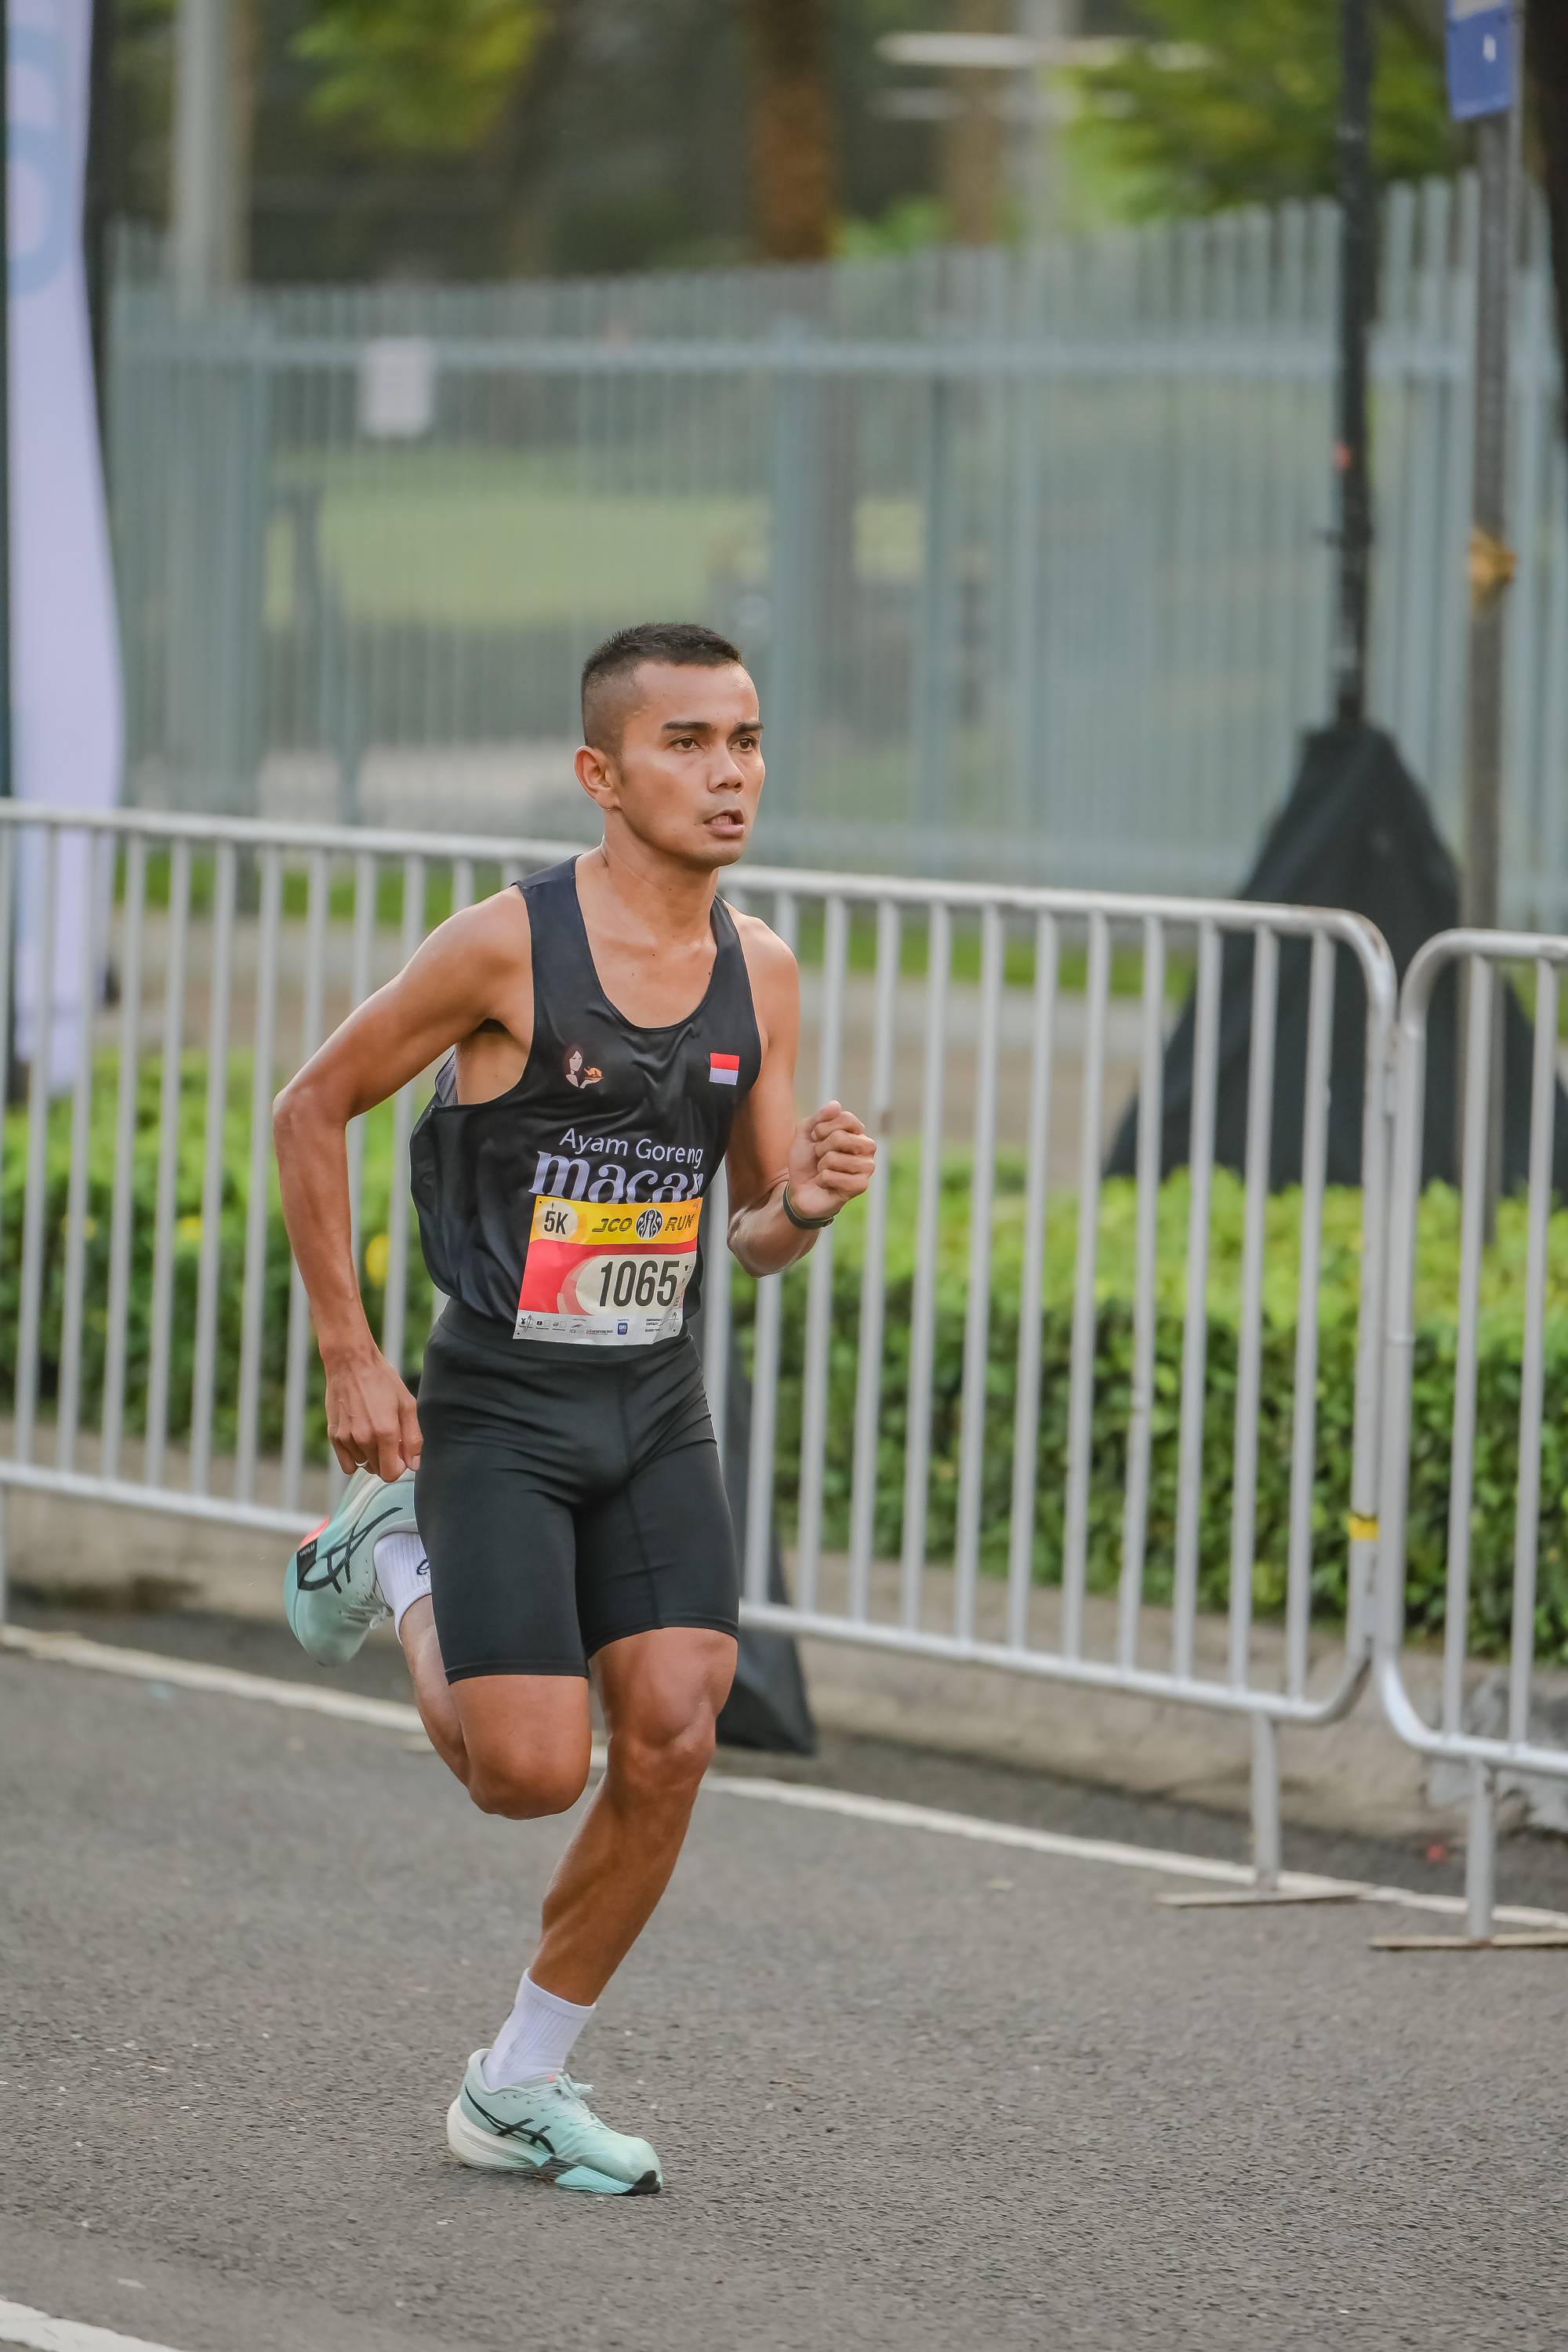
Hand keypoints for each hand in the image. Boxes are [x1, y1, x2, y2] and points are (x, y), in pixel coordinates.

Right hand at [323, 1344, 422, 1480]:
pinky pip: (347, 1463)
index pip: (391, 1474)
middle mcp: (364, 1439)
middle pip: (378, 1471)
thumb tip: (414, 1465)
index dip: (400, 1466)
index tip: (401, 1451)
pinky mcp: (334, 1436)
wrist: (351, 1363)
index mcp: (385, 1432)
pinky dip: (355, 1456)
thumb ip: (413, 1438)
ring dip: (371, 1455)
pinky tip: (360, 1439)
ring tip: (373, 1430)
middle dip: (387, 1460)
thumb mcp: (407, 1404)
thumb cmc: (382, 1380)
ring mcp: (346, 1439)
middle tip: (389, 1438)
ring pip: (364, 1465)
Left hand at [786, 1100, 875, 1223]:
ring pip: (834, 1159)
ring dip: (821, 1166)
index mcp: (857, 1132)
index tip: (816, 1138)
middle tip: (820, 1157)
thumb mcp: (805, 1134)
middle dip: (820, 1148)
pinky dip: (822, 1180)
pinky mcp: (860, 1186)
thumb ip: (818, 1118)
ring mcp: (866, 1167)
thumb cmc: (806, 1161)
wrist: (799, 1190)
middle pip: (841, 1137)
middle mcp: (867, 1148)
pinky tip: (826, 1184)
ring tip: (824, 1171)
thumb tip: (836, 1105)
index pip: (846, 1118)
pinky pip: (832, 1176)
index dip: (822, 1128)